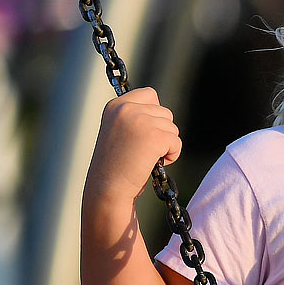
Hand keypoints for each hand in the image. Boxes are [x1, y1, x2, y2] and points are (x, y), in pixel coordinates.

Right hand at [85, 88, 181, 204]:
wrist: (107, 190)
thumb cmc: (114, 166)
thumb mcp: (119, 132)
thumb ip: (136, 118)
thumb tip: (163, 114)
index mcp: (115, 105)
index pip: (149, 94)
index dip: (154, 114)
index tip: (144, 133)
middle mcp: (127, 108)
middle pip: (165, 112)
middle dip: (161, 132)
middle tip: (142, 151)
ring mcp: (141, 121)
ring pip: (173, 128)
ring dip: (166, 145)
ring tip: (145, 159)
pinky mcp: (155, 136)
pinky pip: (177, 142)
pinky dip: (172, 155)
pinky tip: (154, 165)